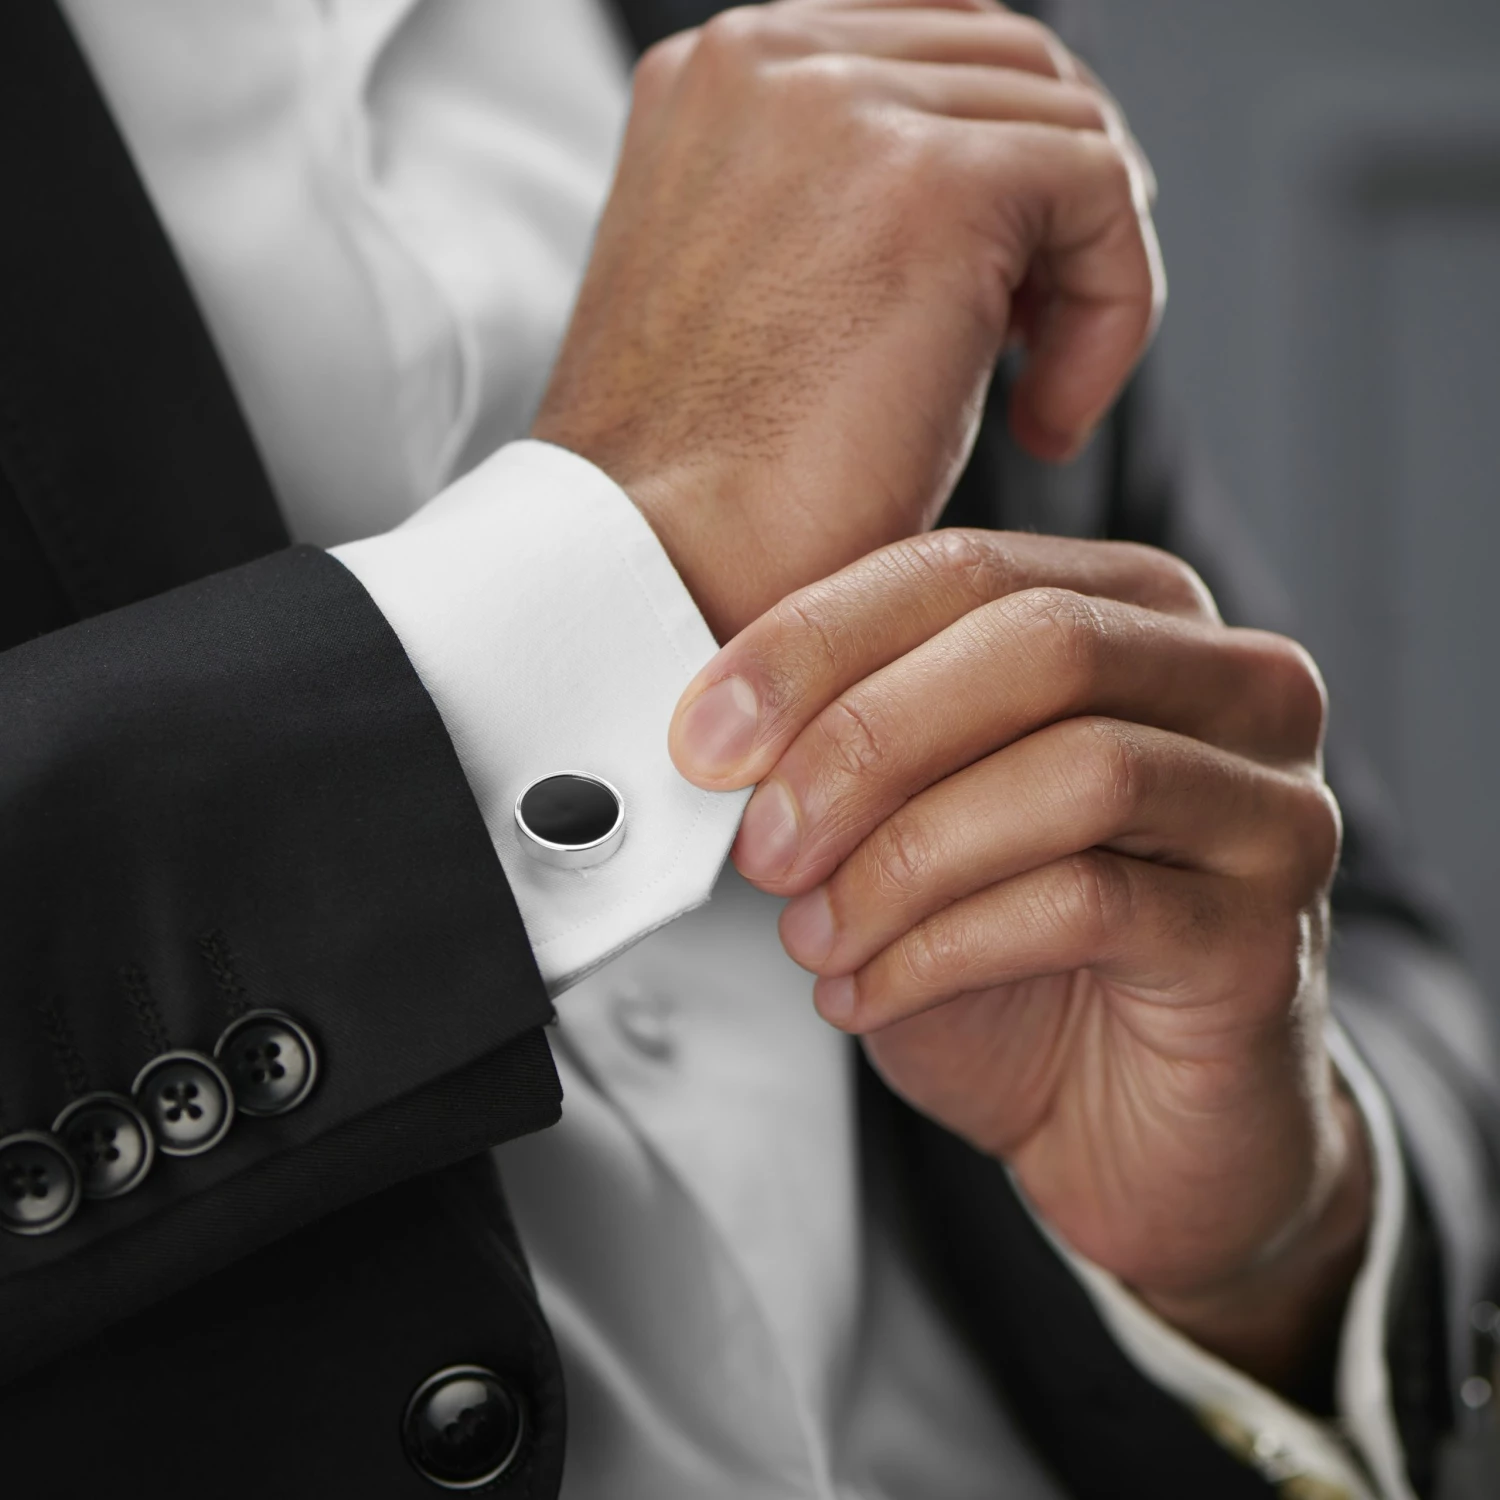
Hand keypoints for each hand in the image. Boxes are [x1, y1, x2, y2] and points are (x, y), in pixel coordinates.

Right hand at [533, 0, 1162, 639]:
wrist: (657, 572)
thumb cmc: (709, 484)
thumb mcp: (763, 295)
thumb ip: (840, 202)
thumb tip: (995, 196)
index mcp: (722, 75)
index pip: (933, 50)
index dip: (1004, 170)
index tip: (1007, 302)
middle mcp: (771, 58)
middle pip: (1013, 69)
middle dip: (1057, 211)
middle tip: (1038, 350)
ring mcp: (843, 106)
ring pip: (1071, 132)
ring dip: (1086, 278)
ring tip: (1033, 406)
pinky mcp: (933, 184)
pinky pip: (1103, 197)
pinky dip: (1112, 316)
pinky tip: (1044, 426)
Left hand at [668, 529, 1370, 1389]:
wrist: (1124, 1129)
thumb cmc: (1016, 961)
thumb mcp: (917, 822)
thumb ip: (856, 746)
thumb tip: (725, 725)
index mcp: (1138, 616)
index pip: (968, 571)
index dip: (818, 642)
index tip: (705, 735)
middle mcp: (1235, 687)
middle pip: (1042, 644)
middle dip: (867, 741)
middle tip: (762, 842)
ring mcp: (1273, 807)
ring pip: (1080, 771)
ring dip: (904, 857)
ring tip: (811, 934)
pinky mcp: (1267, 938)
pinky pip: (1090, 904)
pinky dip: (944, 947)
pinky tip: (866, 993)